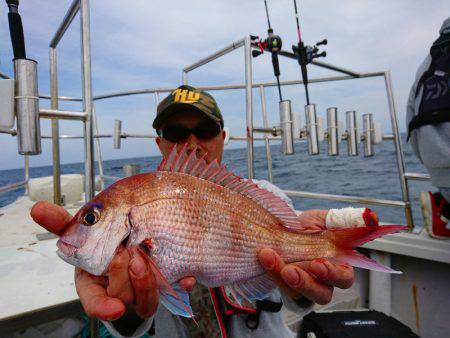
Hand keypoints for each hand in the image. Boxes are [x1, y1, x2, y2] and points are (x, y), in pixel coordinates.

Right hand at [30, 201, 195, 319]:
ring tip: (147, 259)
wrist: (134, 236)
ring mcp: (142, 291)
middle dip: (124, 277)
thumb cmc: (104, 240)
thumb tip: (37, 208)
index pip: (95, 301)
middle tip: (127, 253)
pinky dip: (180, 283)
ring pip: (147, 300)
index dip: (103, 307)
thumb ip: (63, 223)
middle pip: (122, 296)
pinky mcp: (163, 285)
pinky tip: (185, 276)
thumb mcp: (84, 230)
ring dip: (148, 281)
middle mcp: (119, 290)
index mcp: (95, 281)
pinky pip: (174, 291)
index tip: (115, 309)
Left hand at [257, 209, 353, 304]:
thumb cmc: (303, 229)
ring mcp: (303, 288)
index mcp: (336, 265)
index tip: (319, 262)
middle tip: (295, 268)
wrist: (274, 232)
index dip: (334, 273)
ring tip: (276, 262)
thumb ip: (346, 219)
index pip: (345, 276)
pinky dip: (273, 272)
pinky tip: (267, 257)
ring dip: (290, 280)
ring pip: (299, 295)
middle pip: (324, 292)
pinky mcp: (286, 290)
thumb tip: (372, 217)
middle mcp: (321, 281)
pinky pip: (282, 288)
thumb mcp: (322, 219)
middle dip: (310, 282)